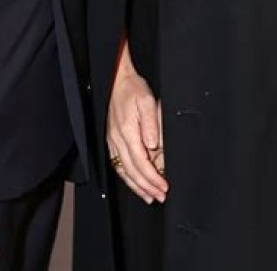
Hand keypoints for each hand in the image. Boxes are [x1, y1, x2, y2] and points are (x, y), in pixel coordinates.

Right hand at [106, 37, 167, 204]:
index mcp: (127, 131)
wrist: (117, 80)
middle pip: (131, 171)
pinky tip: (135, 182)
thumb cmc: (133, 89)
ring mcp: (113, 141)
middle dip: (147, 187)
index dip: (153, 177)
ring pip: (123, 171)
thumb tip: (154, 146)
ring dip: (137, 186)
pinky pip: (118, 164)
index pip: (140, 162)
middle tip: (160, 196)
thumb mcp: (147, 101)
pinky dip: (127, 177)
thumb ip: (151, 124)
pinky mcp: (112, 140)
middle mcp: (117, 139)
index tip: (164, 186)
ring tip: (149, 196)